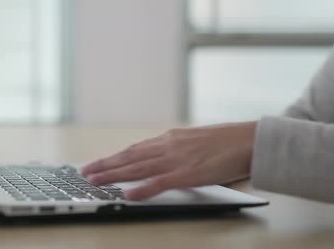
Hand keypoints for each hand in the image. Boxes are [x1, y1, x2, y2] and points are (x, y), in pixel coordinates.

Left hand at [80, 121, 256, 199]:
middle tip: (85, 172)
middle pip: (129, 157)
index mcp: (169, 139)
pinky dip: (142, 189)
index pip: (134, 149)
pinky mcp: (188, 173)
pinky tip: (127, 193)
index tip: (97, 162)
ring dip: (114, 175)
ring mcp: (176, 159)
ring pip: (138, 168)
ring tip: (95, 181)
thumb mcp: (193, 140)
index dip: (113, 157)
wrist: (249, 140)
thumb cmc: (225, 142)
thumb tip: (160, 155)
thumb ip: (175, 147)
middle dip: (105, 165)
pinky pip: (160, 182)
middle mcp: (168, 146)